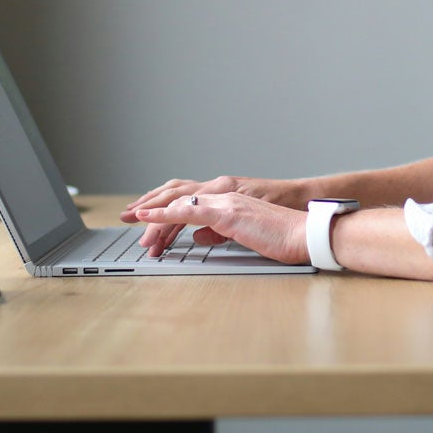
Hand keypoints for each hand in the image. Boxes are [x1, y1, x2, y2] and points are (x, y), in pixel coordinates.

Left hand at [122, 176, 307, 246]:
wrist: (306, 234)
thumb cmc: (283, 237)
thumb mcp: (245, 233)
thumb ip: (221, 231)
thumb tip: (198, 236)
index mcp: (229, 199)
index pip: (189, 199)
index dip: (164, 206)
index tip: (143, 217)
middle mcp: (224, 194)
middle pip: (178, 195)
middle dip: (150, 204)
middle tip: (127, 217)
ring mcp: (226, 201)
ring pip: (180, 202)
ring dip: (154, 212)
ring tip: (132, 221)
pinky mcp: (228, 212)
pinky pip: (189, 211)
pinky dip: (165, 213)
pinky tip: (148, 218)